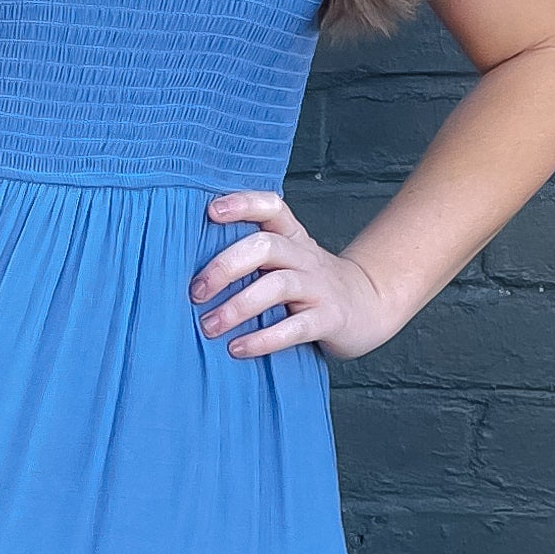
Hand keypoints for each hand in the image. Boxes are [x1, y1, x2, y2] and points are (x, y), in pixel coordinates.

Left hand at [189, 190, 400, 361]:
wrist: (369, 305)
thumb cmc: (310, 284)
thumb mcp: (287, 259)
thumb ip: (251, 256)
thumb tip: (185, 265)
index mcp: (292, 237)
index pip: (270, 207)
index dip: (243, 204)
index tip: (211, 212)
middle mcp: (305, 256)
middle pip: (265, 246)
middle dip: (225, 266)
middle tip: (195, 292)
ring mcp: (319, 287)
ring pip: (278, 286)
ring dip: (238, 306)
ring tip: (209, 327)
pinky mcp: (329, 319)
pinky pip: (295, 327)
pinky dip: (263, 340)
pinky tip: (237, 349)